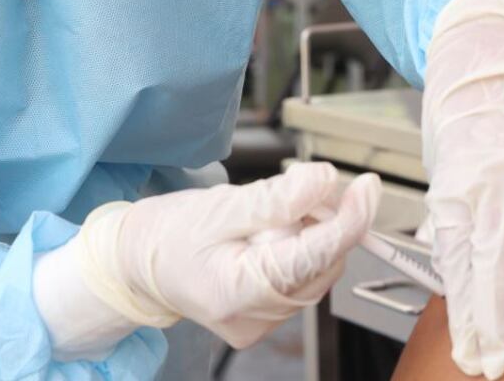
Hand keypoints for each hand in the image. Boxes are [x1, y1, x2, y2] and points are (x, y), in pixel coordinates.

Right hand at [35, 163, 379, 355]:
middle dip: (324, 220)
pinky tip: (270, 234)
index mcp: (238, 292)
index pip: (314, 256)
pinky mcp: (265, 319)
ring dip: (310, 233)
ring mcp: (261, 324)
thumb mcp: (221, 206)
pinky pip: (302, 279)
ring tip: (271, 214)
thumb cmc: (168, 234)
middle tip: (299, 187)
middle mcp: (255, 318)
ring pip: (316, 271)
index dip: (349, 219)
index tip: (367, 186)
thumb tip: (326, 180)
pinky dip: (298, 249)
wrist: (136, 263)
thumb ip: (276, 197)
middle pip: (322, 263)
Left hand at [421, 0, 503, 378]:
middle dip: (500, 310)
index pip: (462, 269)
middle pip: (496, 254)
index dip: (474, 321)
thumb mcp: (454, 191)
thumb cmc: (472, 138)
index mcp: (459, 195)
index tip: (482, 358)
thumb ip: (467, 246)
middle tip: (501, 346)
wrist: (484, 62)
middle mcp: (492, 178)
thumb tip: (476, 320)